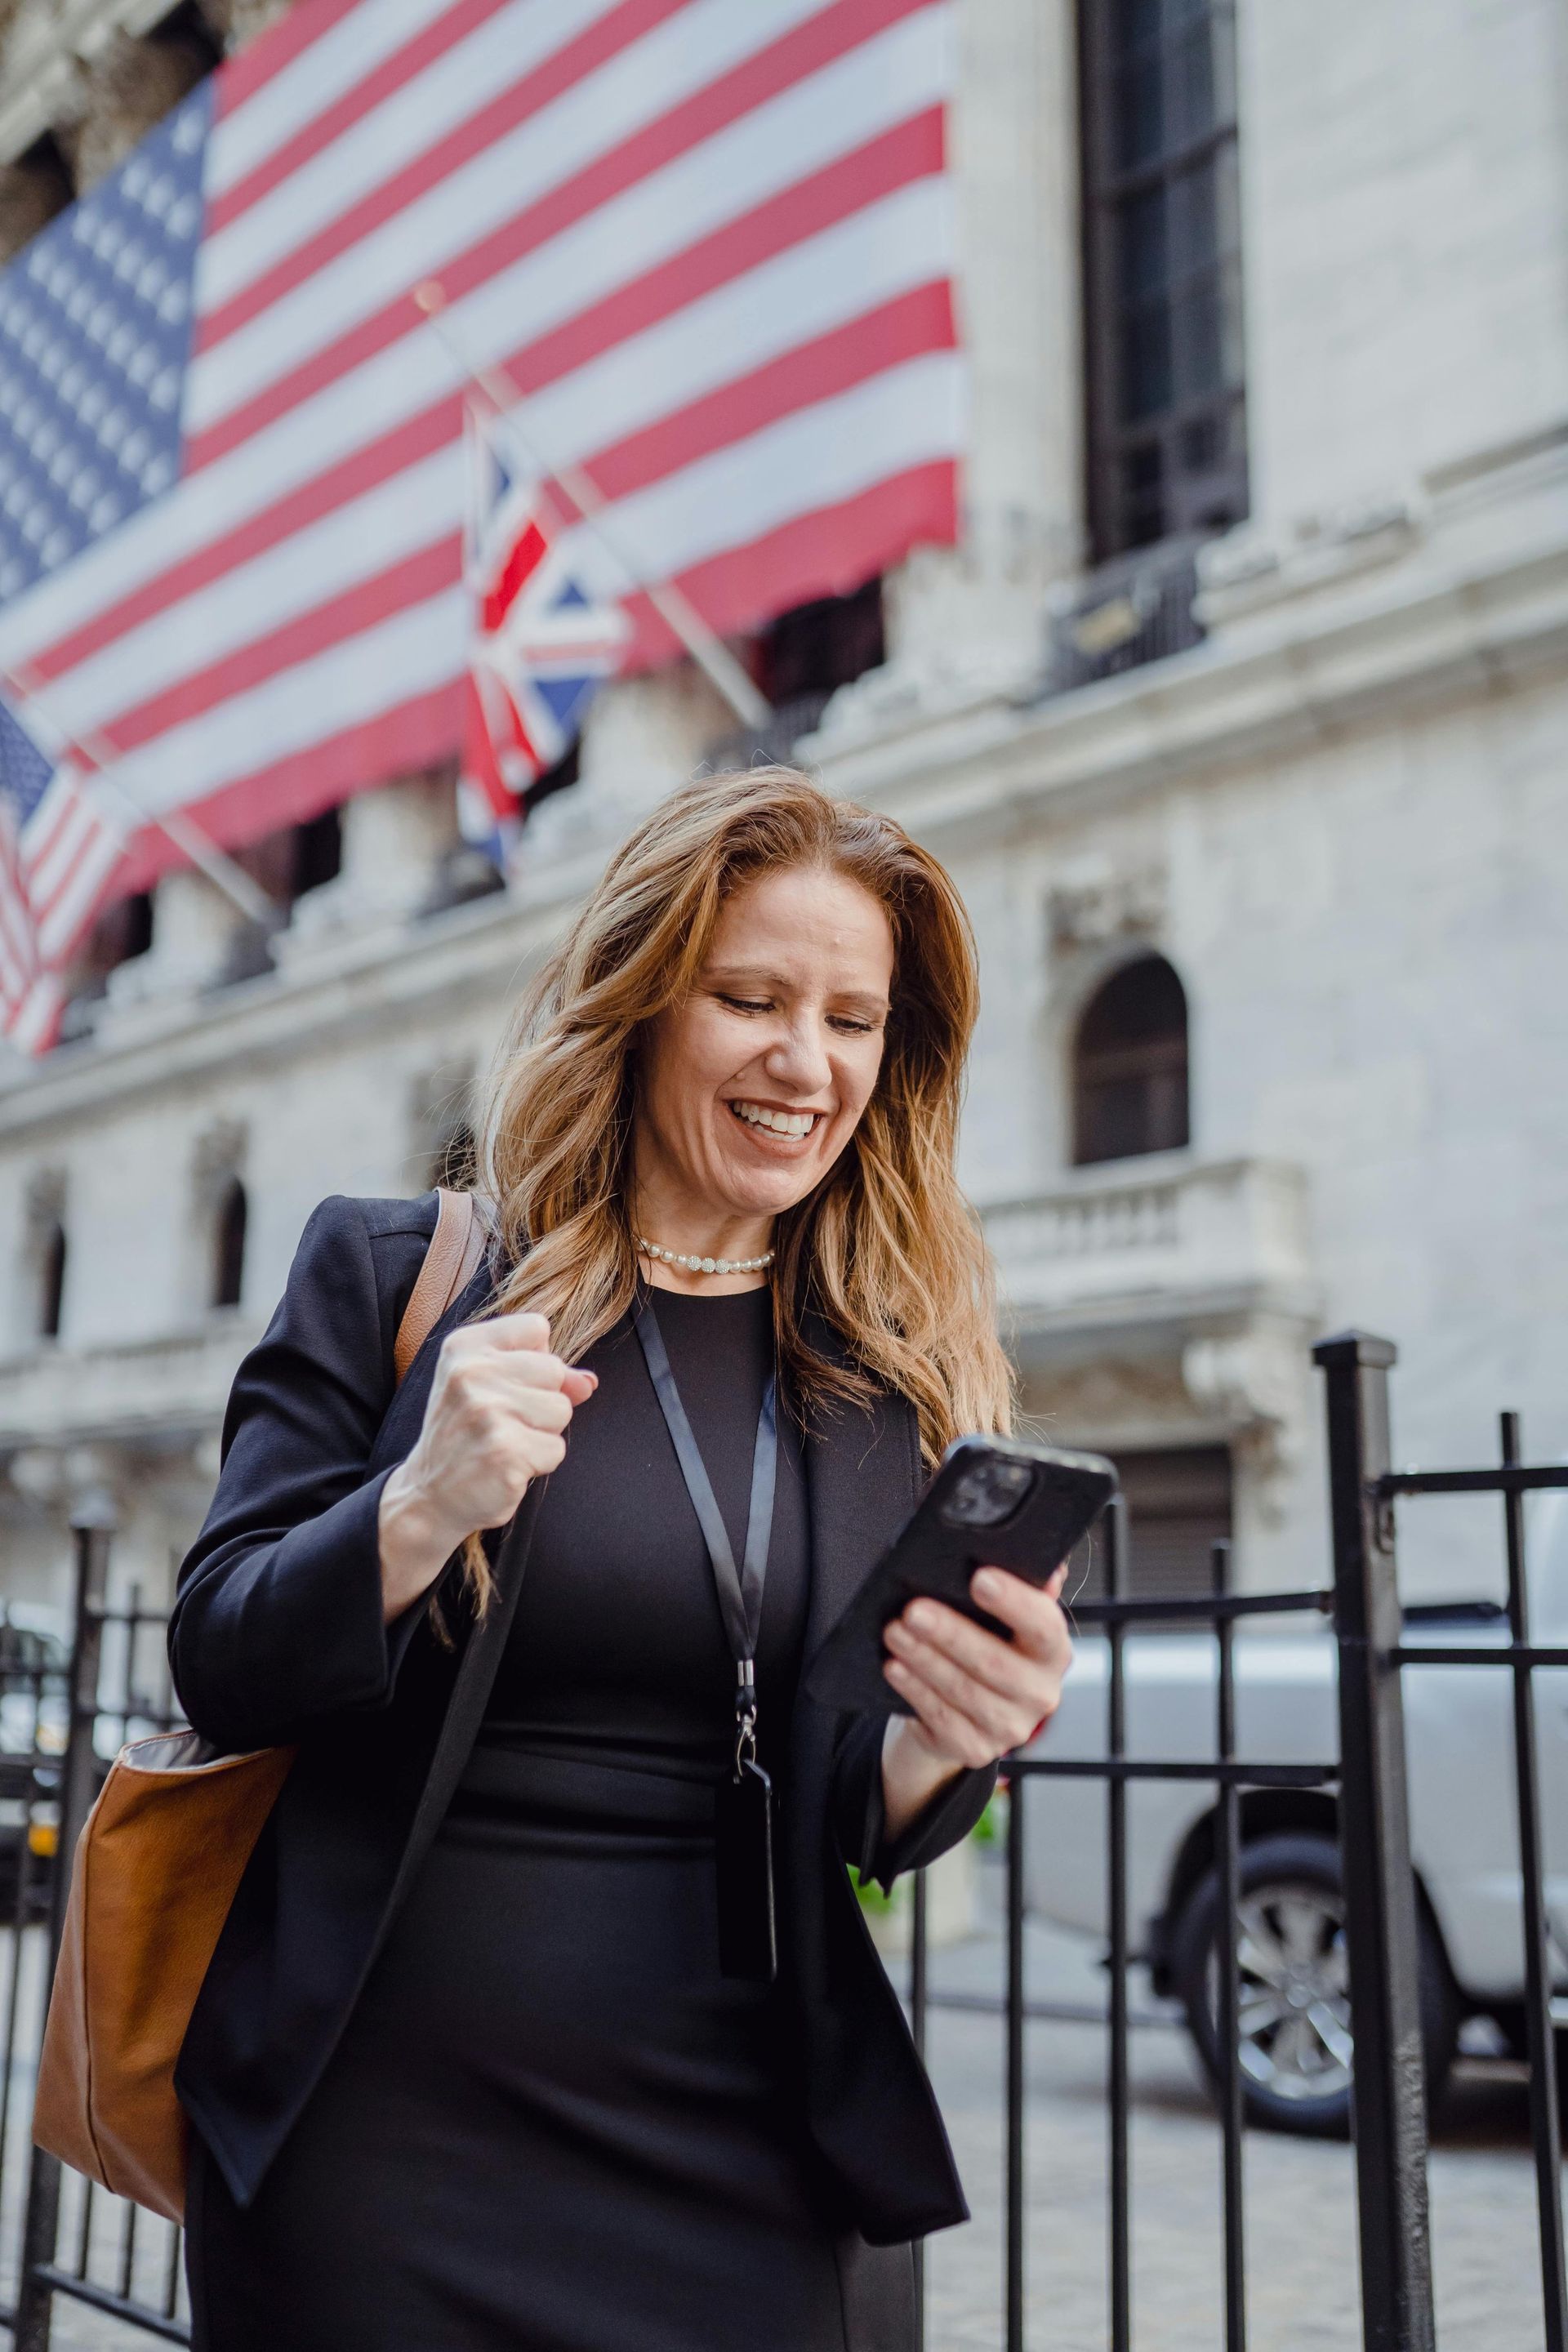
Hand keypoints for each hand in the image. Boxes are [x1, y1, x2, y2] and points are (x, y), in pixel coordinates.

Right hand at [377, 1313, 596, 1619]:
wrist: (429, 1494)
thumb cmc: (465, 1434)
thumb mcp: (490, 1387)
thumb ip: (542, 1375)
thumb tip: (588, 1383)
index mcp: (464, 1346)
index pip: (537, 1327)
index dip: (535, 1359)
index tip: (506, 1384)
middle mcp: (471, 1372)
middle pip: (555, 1369)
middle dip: (542, 1400)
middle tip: (502, 1422)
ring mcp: (487, 1412)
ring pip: (562, 1409)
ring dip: (543, 1433)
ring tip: (505, 1443)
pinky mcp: (505, 1451)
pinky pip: (557, 1448)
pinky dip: (540, 1462)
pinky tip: (507, 1466)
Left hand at [879, 1565, 1073, 1836]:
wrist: (968, 1712)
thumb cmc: (988, 1646)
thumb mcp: (1005, 1619)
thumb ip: (1021, 1588)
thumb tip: (1037, 1557)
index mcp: (1053, 1652)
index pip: (1045, 1626)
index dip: (1014, 1602)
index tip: (979, 1578)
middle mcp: (1040, 1693)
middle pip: (995, 1662)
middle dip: (950, 1633)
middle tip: (914, 1610)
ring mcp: (1010, 1727)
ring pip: (963, 1690)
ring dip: (924, 1658)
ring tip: (895, 1632)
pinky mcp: (977, 1749)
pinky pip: (940, 1717)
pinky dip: (914, 1689)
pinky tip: (895, 1667)